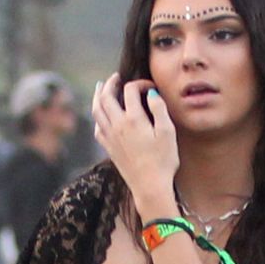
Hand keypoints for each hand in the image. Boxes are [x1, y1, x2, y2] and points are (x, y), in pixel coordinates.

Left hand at [92, 74, 178, 213]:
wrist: (149, 186)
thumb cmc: (163, 160)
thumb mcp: (167, 132)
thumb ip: (159, 109)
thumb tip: (151, 92)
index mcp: (134, 119)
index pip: (130, 90)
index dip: (140, 84)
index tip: (150, 87)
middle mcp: (118, 126)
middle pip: (106, 97)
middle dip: (110, 83)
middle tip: (115, 77)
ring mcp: (110, 138)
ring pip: (96, 111)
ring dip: (97, 96)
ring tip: (100, 88)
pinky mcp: (109, 149)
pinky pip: (97, 128)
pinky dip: (97, 117)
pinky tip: (101, 115)